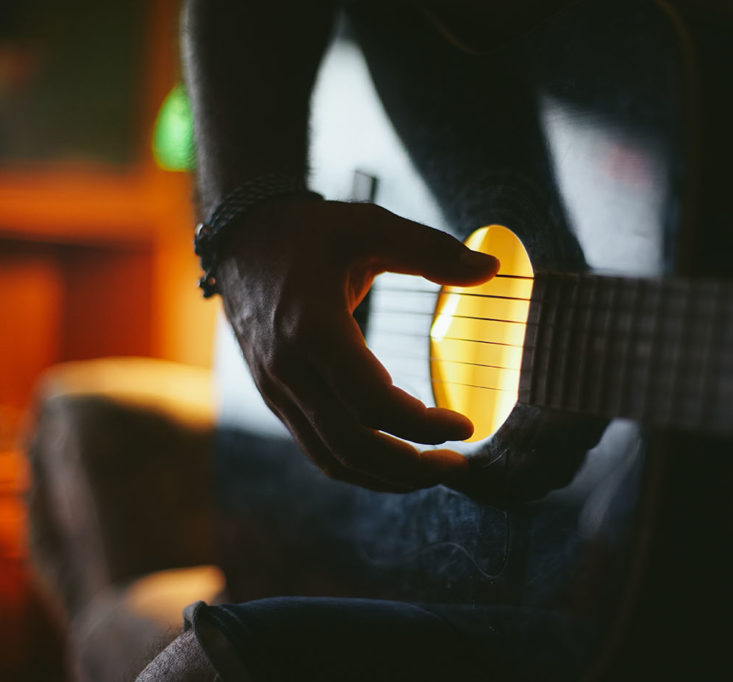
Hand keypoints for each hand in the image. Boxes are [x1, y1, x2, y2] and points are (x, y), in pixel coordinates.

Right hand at [216, 198, 499, 492]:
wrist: (241, 239)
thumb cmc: (311, 231)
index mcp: (312, 327)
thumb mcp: (369, 224)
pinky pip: (317, 449)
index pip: (372, 402)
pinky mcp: (276, 398)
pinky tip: (396, 460)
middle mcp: (288, 368)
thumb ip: (431, 248)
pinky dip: (359, 467)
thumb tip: (491, 268)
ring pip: (331, 459)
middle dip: (410, 466)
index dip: (422, 425)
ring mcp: (276, 389)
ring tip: (433, 472)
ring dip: (386, 477)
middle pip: (352, 445)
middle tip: (458, 464)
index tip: (465, 426)